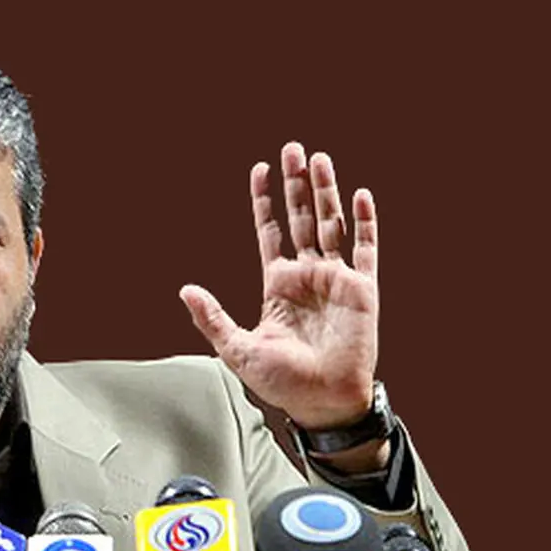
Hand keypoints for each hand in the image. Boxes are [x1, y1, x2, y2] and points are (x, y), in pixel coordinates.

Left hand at [181, 142, 379, 429]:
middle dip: (296, 184)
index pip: (269, 232)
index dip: (264, 202)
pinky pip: (365, 249)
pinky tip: (358, 196)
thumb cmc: (282, 383)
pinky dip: (363, 222)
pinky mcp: (362, 290)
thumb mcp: (236, 348)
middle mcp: (307, 276)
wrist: (322, 402)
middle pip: (301, 218)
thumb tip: (184, 289)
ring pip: (331, 224)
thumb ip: (211, 317)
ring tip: (319, 158)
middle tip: (292, 148)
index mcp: (278, 286)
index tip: (260, 169)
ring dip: (325, 191)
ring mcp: (336, 280)